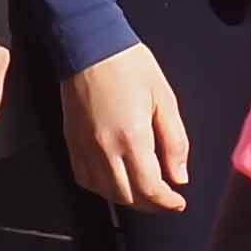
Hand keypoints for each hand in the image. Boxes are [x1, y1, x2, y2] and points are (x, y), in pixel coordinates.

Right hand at [66, 43, 193, 212]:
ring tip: (144, 190)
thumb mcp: (165, 99)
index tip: (178, 202)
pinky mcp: (71, 143)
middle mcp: (105, 149)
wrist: (90, 46)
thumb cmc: (130, 66)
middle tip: (165, 198)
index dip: (167, 202)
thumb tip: (179, 177)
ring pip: (105, 193)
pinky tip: (116, 179)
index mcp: (133, 137)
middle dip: (150, 204)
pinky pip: (84, 179)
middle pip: (127, 197)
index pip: (150, 188)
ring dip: (128, 198)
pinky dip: (102, 187)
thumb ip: (175, 142)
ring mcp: (84, 148)